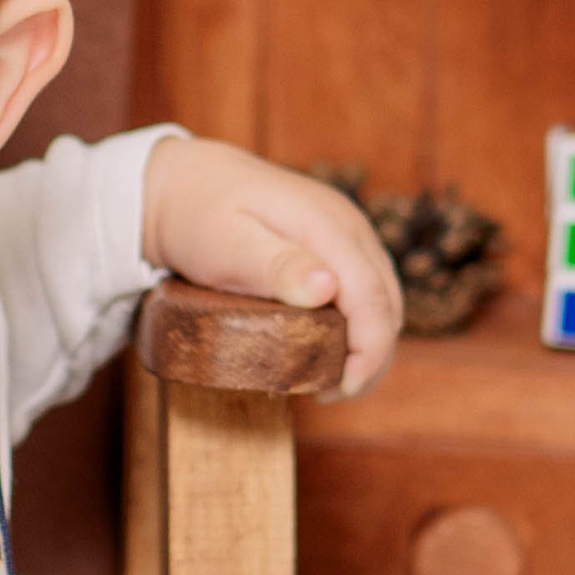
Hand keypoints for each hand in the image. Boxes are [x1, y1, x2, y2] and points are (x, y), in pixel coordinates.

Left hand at [141, 135, 403, 400]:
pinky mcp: (338, 243)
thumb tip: (328, 288)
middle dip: (371, 357)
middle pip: (387, 303)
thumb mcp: (227, 244)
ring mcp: (347, 232)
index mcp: (327, 226)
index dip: (369, 351)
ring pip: (383, 299)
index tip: (342, 388)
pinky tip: (328, 347)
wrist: (186, 181)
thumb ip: (276, 265)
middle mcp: (349, 226)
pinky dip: (358, 325)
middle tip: (331, 393)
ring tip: (328, 379)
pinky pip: (366, 290)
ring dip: (367, 344)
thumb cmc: (199, 216)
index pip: (373, 298)